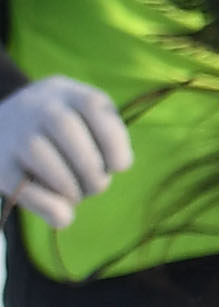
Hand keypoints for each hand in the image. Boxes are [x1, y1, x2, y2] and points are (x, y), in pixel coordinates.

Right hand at [0, 76, 129, 230]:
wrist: (3, 128)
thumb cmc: (61, 132)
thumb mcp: (85, 119)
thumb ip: (107, 136)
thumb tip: (117, 165)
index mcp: (66, 92)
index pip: (93, 105)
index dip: (114, 141)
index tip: (119, 166)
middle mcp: (36, 106)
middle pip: (66, 129)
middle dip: (91, 168)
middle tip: (96, 186)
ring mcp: (13, 133)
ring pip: (40, 154)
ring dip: (69, 186)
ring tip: (76, 194)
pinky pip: (21, 186)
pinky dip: (47, 205)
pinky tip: (61, 213)